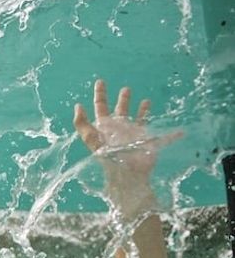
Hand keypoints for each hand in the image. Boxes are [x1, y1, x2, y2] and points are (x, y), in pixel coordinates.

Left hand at [73, 80, 179, 218]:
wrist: (127, 176)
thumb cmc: (109, 157)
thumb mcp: (92, 140)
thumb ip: (83, 125)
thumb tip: (77, 106)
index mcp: (106, 127)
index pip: (101, 107)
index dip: (100, 95)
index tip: (100, 81)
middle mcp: (120, 129)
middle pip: (120, 111)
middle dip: (123, 100)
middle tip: (126, 89)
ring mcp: (134, 135)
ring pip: (138, 118)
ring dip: (141, 109)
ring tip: (145, 100)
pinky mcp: (148, 142)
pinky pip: (163, 137)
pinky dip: (172, 135)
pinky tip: (181, 130)